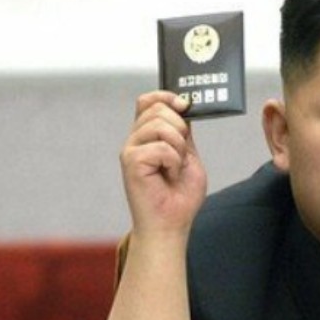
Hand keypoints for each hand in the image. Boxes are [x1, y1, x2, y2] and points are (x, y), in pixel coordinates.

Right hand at [120, 91, 206, 235]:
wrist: (172, 224)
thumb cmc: (180, 195)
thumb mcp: (188, 156)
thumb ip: (184, 133)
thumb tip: (183, 107)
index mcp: (148, 136)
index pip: (148, 101)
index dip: (165, 96)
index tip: (184, 105)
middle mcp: (136, 140)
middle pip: (157, 108)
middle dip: (180, 127)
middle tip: (181, 155)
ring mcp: (131, 149)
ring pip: (160, 124)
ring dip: (178, 147)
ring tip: (175, 168)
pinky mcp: (130, 161)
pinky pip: (161, 147)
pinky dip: (173, 162)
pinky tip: (168, 177)